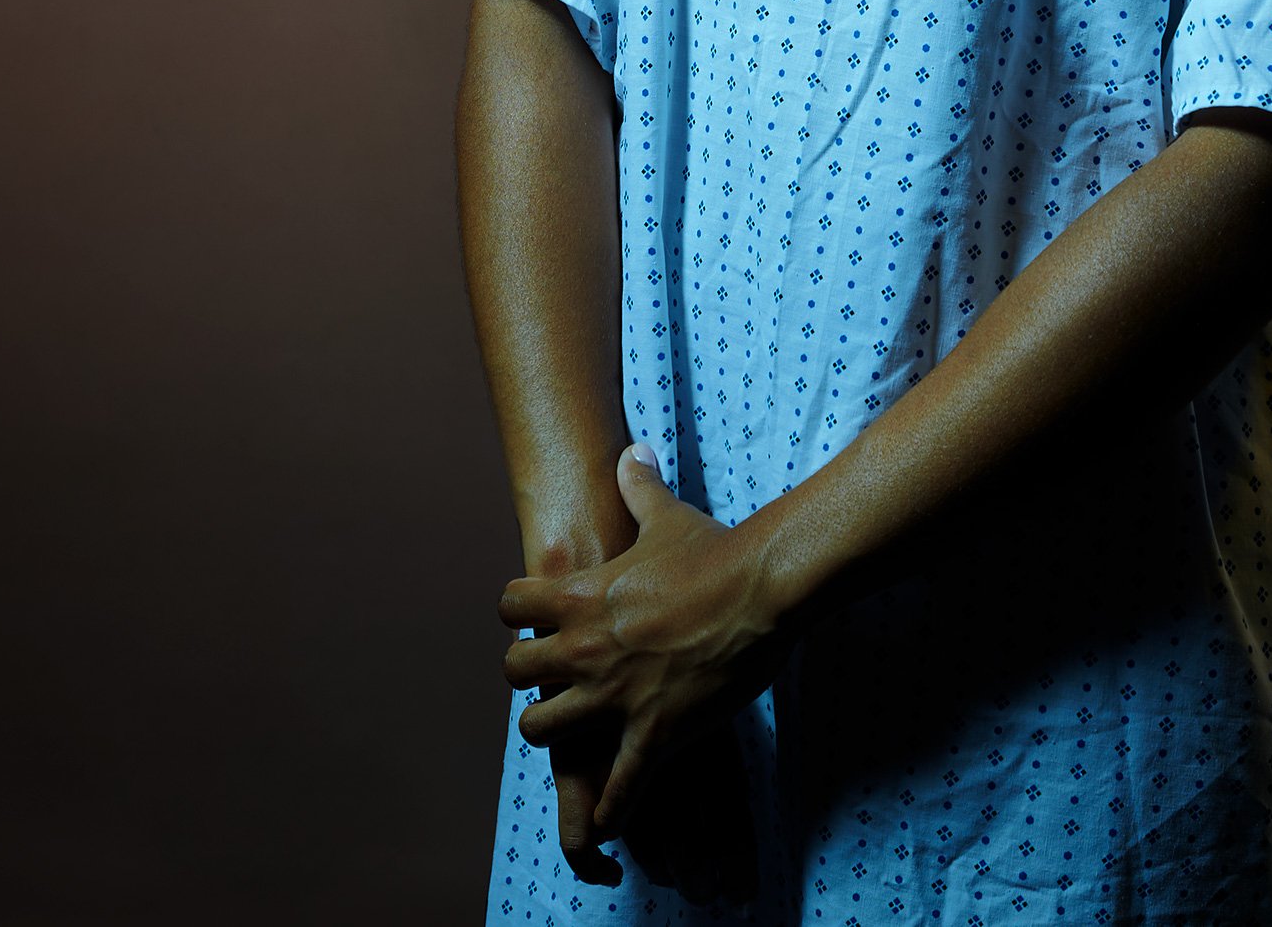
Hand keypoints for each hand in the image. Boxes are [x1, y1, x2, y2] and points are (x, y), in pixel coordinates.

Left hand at [501, 443, 788, 859]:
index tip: (536, 618)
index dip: (518, 612)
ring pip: (541, 731)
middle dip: (527, 678)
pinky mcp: (651, 734)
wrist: (761, 589)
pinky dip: (610, 809)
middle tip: (551, 680)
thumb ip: (639, 485)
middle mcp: (585, 648)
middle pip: (514, 673)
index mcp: (582, 596)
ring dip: (554, 734)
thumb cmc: (714, 550)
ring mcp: (614, 695)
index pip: (509, 604)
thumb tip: (633, 449)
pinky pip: (616, 788)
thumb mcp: (667, 516)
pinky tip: (609, 821)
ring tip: (574, 734)